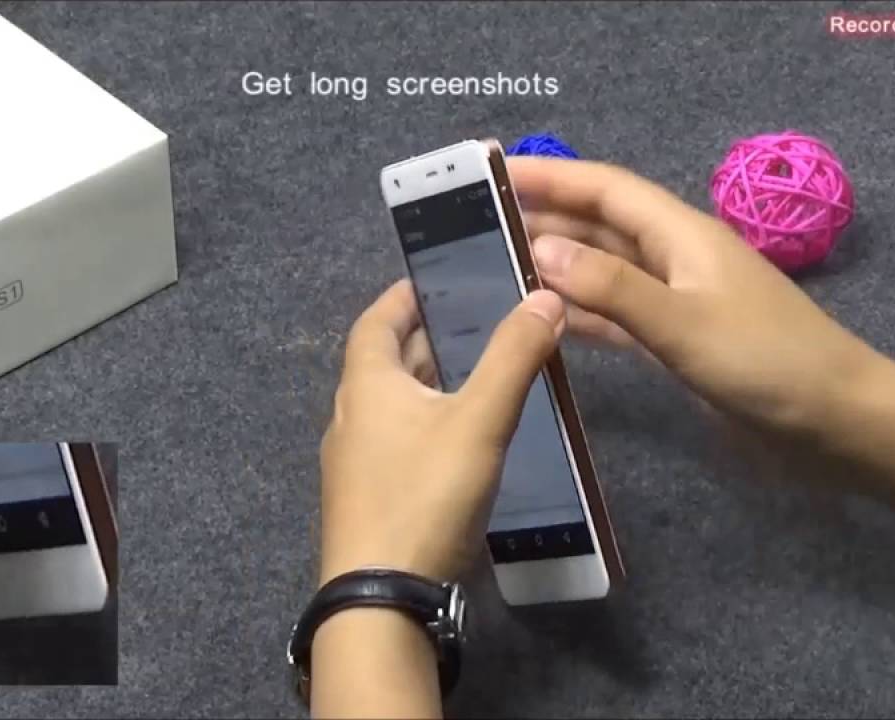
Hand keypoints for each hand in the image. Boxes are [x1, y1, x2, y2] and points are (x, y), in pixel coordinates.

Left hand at [318, 279, 565, 583]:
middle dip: (424, 338)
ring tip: (476, 372)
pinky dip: (424, 423)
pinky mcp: (366, 498)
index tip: (434, 278)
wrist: (380, 594)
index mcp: (366, 384)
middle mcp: (350, 415)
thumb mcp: (479, 421)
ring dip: (427, 383)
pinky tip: (459, 439)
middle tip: (473, 320)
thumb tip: (544, 296)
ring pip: (390, 405)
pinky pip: (394, 442)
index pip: (374, 320)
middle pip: (383, 362)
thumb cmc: (424, 494)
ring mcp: (352, 461)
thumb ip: (513, 357)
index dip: (402, 296)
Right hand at [512, 157, 894, 520]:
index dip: (552, 177)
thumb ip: (610, 287)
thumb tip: (540, 249)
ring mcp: (673, 301)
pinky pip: (612, 315)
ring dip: (554, 267)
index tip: (495, 172)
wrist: (832, 421)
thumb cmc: (764, 362)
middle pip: (598, 227)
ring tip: (492, 266)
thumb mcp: (683, 322)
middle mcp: (673, 259)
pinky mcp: (672, 341)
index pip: (606, 191)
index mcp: (681, 236)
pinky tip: (539, 319)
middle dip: (543, 218)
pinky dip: (576, 313)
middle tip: (476, 223)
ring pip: (601, 271)